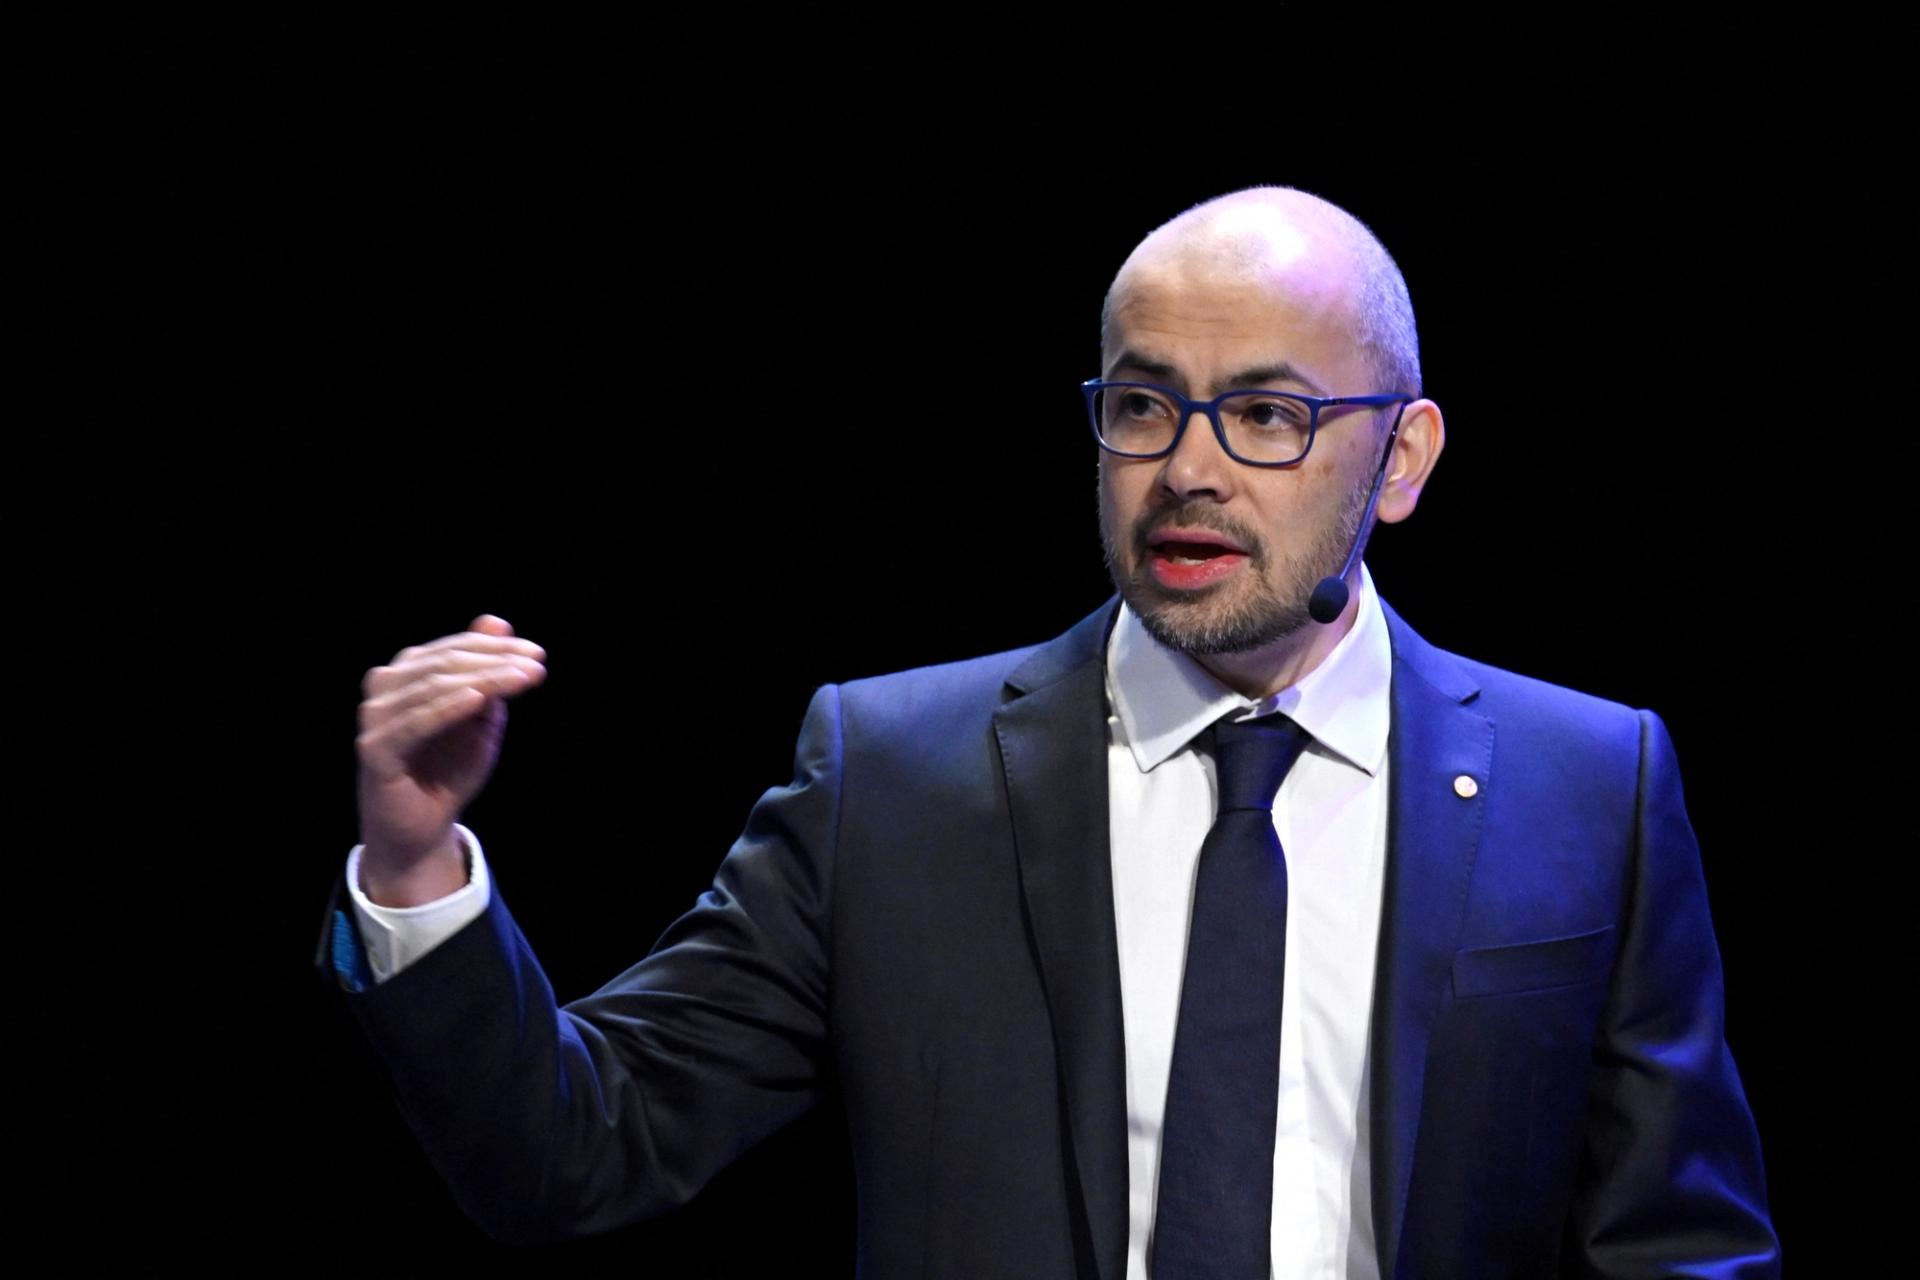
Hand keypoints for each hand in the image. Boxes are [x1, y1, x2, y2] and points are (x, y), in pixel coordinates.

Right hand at [355, 614, 546, 904]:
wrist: (424, 827)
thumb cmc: (451, 769)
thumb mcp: (480, 717)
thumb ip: (486, 673)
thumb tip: (497, 621)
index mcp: (407, 674)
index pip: (454, 649)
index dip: (496, 648)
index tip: (538, 654)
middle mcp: (385, 688)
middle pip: (444, 664)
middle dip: (494, 662)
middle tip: (535, 666)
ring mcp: (375, 718)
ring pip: (432, 688)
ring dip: (481, 681)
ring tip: (520, 678)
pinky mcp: (375, 750)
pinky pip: (414, 724)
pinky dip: (446, 708)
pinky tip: (477, 698)